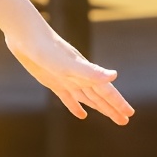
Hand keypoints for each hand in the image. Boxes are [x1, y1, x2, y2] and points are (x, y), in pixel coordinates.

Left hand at [5, 26, 133, 125]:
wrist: (26, 36)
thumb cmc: (47, 49)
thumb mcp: (68, 64)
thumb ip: (90, 71)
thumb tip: (114, 76)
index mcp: (86, 74)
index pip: (106, 92)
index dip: (118, 103)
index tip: (130, 114)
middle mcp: (79, 77)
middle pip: (99, 97)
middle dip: (112, 108)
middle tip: (125, 120)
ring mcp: (66, 79)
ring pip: (87, 97)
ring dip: (99, 107)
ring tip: (111, 117)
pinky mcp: (52, 81)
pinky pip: (67, 97)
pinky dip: (75, 106)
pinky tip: (81, 115)